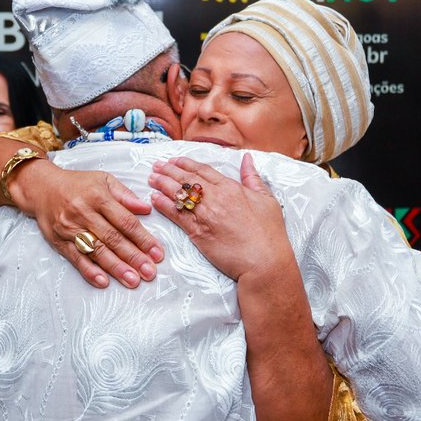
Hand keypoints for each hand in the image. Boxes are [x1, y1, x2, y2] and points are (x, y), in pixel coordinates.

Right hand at [15, 161, 163, 288]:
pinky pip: (75, 258)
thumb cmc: (77, 184)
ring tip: (132, 281)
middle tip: (149, 273)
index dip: (143, 239)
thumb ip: (125, 195)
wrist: (41, 187)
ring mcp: (69, 228)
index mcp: (98, 196)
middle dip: (133, 257)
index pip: (125, 221)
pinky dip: (89, 271)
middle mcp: (83, 212)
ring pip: (96, 250)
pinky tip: (103, 281)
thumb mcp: (103, 180)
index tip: (158, 253)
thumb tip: (146, 209)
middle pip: (112, 238)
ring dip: (115, 268)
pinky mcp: (58, 240)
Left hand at [148, 153, 293, 280]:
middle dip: (169, 170)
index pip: (203, 170)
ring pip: (178, 194)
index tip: (174, 160)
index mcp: (231, 188)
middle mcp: (215, 198)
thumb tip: (248, 158)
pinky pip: (176, 215)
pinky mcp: (197, 232)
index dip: (186, 164)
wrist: (264, 262)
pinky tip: (154, 199)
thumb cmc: (269, 234)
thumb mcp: (267, 200)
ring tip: (151, 178)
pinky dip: (163, 205)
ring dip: (162, 184)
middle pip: (186, 179)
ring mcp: (205, 215)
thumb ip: (253, 178)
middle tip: (156, 165)